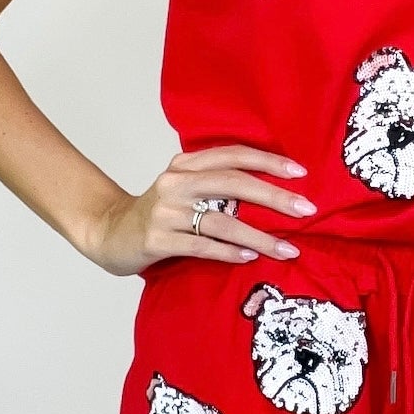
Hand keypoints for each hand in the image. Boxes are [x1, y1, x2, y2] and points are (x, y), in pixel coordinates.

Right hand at [81, 145, 316, 276]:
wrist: (107, 232)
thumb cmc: (158, 214)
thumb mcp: (183, 188)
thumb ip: (216, 184)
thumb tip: (273, 191)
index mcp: (185, 165)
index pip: (233, 155)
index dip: (268, 161)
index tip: (300, 172)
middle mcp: (175, 183)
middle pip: (234, 184)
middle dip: (274, 197)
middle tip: (306, 210)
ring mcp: (165, 212)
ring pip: (222, 221)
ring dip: (260, 236)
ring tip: (288, 249)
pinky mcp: (156, 239)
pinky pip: (201, 246)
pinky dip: (228, 252)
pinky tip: (249, 258)